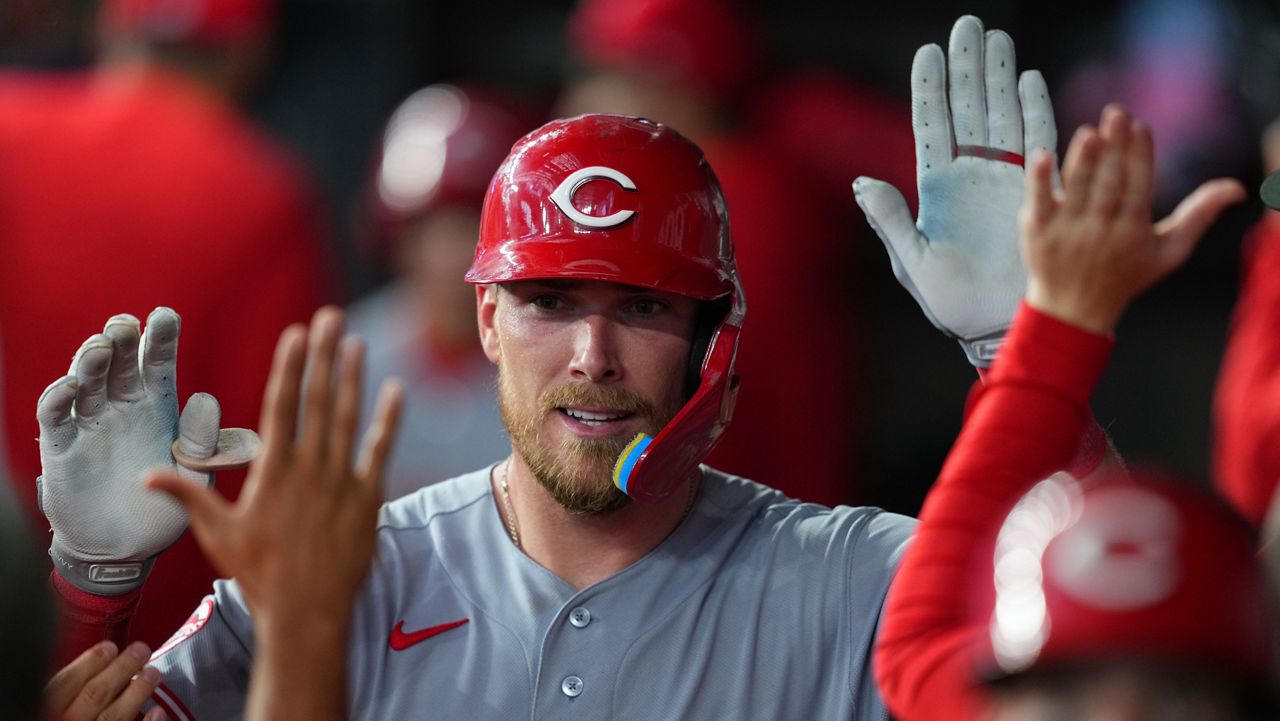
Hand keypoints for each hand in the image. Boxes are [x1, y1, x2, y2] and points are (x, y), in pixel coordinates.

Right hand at [37, 309, 221, 594]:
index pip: (158, 361)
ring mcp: (90, 424)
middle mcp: (122, 406)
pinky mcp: (62, 448)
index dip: (161, 337)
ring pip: (85, 379)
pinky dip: (59, 397)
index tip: (166, 317)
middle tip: (126, 326)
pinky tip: (71, 386)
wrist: (126, 550)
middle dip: (121, 339)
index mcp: (158, 405)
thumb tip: (205, 399)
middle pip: (119, 361)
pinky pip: (56, 416)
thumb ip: (202, 442)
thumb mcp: (194, 476)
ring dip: (91, 360)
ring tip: (102, 347)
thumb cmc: (164, 507)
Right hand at [43, 641, 165, 720]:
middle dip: (120, 668)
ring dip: (137, 691)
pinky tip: (159, 711)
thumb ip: (62, 700)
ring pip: (114, 716)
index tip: (109, 647)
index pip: (63, 685)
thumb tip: (89, 672)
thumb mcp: (49, 712)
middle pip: (94, 695)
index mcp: (46, 714)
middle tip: (141, 650)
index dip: (88, 663)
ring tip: (153, 673)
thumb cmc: (58, 720)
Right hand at [147, 307, 403, 625]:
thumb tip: (147, 475)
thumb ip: (188, 497)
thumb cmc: (258, 574)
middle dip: (324, 356)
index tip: (296, 334)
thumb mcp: (216, 535)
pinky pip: (379, 451)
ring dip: (353, 378)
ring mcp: (340, 480)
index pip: (281, 406)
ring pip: (348, 418)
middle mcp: (309, 468)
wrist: (304, 611)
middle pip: (318, 400)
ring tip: (356, 343)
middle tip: (330, 317)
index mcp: (273, 471)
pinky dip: (388, 421)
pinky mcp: (367, 498)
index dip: (290, 367)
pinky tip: (396, 391)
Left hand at [853, 15, 1057, 365]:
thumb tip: (860, 183)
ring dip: (1000, 77)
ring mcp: (1003, 180)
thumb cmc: (952, 304)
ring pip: (1001, 116)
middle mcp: (970, 176)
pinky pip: (1037, 143)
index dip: (930, 88)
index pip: (932, 126)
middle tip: (969, 26)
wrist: (998, 327)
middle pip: (968, 109)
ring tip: (998, 38)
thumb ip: (891, 222)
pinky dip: (1034, 111)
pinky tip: (1029, 81)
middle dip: (968, 67)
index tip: (929, 50)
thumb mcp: (914, 263)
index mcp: (936, 189)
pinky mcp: (1036, 192)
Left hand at [1020, 104, 1244, 333]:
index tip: (1141, 126)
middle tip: (1116, 113)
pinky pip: (1038, 203)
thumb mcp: (1168, 251)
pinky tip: (1042, 156)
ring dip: (1082, 160)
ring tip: (1089, 132)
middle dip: (1113, 148)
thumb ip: (1198, 216)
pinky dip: (1040, 181)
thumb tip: (1237, 188)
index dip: (1140, 156)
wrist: (1073, 310)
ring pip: (1077, 190)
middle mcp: (1100, 230)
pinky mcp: (1037, 232)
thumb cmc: (1125, 276)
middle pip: (1109, 183)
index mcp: (1132, 231)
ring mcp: (1067, 231)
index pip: (1138, 186)